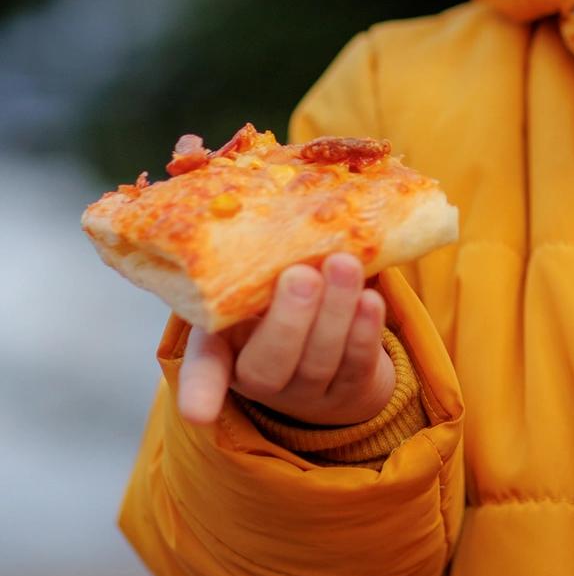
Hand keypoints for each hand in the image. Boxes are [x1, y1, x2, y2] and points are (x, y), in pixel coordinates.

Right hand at [177, 254, 395, 427]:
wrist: (329, 342)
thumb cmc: (278, 296)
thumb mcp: (254, 276)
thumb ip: (251, 246)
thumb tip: (239, 163)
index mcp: (223, 346)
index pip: (204, 368)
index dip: (200, 389)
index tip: (199, 412)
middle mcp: (260, 377)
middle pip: (268, 366)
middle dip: (288, 321)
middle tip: (301, 274)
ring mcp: (306, 391)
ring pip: (318, 362)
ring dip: (335, 313)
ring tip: (345, 265)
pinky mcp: (351, 390)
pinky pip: (357, 363)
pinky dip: (366, 331)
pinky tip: (372, 299)